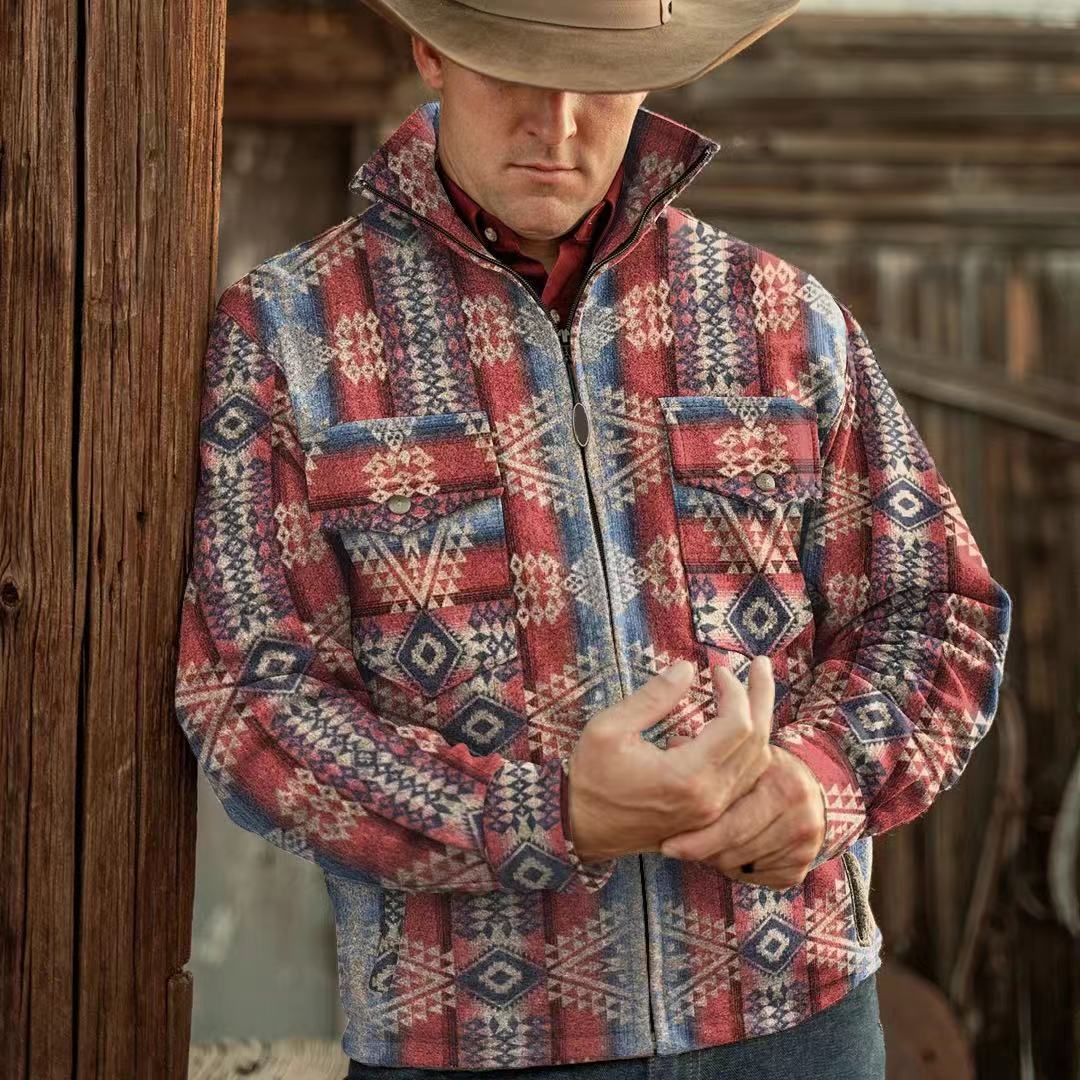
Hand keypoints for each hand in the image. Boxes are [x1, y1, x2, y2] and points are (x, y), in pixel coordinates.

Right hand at [567, 658, 772, 863]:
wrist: (579, 829)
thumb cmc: (590, 778)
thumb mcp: (609, 728)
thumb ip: (653, 697)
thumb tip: (687, 668)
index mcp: (688, 776)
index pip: (737, 724)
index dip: (734, 689)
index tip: (715, 668)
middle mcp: (710, 798)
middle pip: (758, 740)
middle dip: (760, 696)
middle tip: (759, 664)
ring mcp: (712, 812)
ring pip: (758, 762)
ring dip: (759, 721)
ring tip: (753, 690)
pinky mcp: (708, 817)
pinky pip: (745, 779)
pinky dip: (748, 747)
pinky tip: (733, 726)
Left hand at [661, 710, 825, 889]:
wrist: (808, 792)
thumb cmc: (761, 773)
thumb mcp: (742, 757)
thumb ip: (709, 754)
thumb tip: (673, 743)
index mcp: (778, 778)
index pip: (729, 819)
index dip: (694, 834)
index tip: (666, 844)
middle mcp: (797, 809)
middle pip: (735, 844)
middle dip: (700, 850)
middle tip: (673, 849)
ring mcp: (804, 839)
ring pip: (742, 863)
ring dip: (717, 860)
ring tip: (703, 846)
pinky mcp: (803, 864)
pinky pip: (759, 879)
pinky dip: (740, 871)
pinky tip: (732, 855)